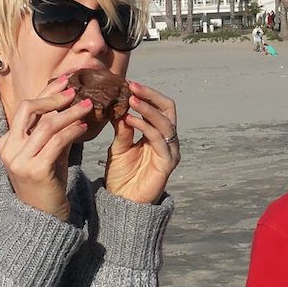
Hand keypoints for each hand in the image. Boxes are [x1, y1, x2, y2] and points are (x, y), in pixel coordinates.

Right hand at [0, 84, 95, 219]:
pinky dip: (72, 131)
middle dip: (53, 97)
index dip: (46, 93)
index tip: (65, 82)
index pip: (25, 109)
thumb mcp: (48, 152)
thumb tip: (71, 101)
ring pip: (46, 124)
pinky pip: (57, 142)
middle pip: (28, 109)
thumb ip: (53, 130)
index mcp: (7, 143)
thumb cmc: (48, 183)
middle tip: (75, 90)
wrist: (43, 218)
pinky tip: (84, 126)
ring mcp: (19, 160)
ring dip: (70, 112)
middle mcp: (9, 150)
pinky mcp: (36, 170)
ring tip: (88, 106)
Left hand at [103, 80, 178, 203]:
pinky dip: (145, 127)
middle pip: (168, 109)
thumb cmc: (122, 175)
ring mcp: (170, 151)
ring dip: (147, 109)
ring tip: (130, 100)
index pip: (159, 106)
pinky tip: (130, 120)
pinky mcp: (167, 163)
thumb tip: (118, 103)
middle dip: (151, 95)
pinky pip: (158, 139)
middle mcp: (168, 140)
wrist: (123, 203)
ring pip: (165, 122)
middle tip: (133, 86)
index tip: (128, 83)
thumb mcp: (119, 146)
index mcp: (158, 134)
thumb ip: (122, 127)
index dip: (146, 94)